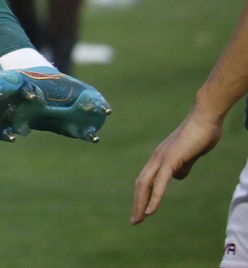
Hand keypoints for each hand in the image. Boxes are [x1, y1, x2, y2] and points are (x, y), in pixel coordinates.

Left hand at [132, 107, 222, 223]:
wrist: (205, 118)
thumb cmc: (200, 134)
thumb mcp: (189, 155)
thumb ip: (182, 166)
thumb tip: (177, 177)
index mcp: (160, 157)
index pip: (146, 180)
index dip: (142, 196)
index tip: (140, 211)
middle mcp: (156, 158)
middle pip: (141, 184)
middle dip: (136, 203)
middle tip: (134, 221)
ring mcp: (162, 158)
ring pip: (146, 184)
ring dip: (141, 203)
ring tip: (138, 219)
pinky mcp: (171, 159)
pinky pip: (160, 182)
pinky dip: (154, 197)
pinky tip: (151, 210)